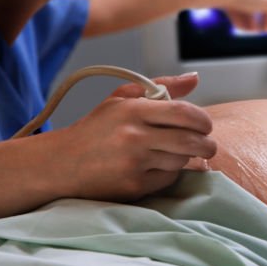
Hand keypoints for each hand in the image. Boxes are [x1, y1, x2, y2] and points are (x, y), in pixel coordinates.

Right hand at [55, 74, 216, 199]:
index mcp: (132, 110)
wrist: (60, 164)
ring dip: (184, 158)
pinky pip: (167, 179)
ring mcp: (133, 163)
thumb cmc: (96, 129)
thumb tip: (195, 79)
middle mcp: (133, 136)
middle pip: (191, 141)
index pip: (184, 112)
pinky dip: (168, 173)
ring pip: (181, 161)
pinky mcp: (133, 186)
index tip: (205, 125)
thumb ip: (161, 87)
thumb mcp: (121, 99)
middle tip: (206, 145)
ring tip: (173, 153)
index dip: (202, 120)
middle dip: (206, 144)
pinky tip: (155, 167)